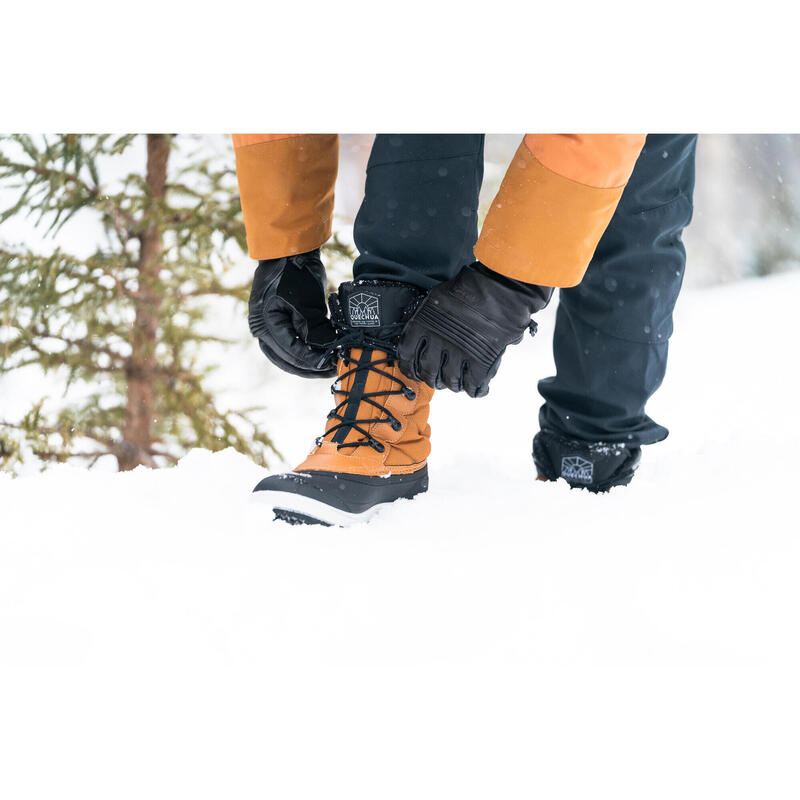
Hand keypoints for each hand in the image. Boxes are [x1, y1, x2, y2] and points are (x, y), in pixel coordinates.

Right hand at [248, 249, 336, 377]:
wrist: (288, 253)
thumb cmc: (296, 273)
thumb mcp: (306, 301)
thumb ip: (313, 328)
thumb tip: (325, 352)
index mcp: (265, 321)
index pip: (290, 349)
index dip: (310, 360)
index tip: (328, 364)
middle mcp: (262, 329)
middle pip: (285, 359)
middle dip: (309, 367)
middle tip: (330, 370)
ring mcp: (266, 329)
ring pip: (284, 358)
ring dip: (305, 365)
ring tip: (326, 369)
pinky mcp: (276, 327)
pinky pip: (287, 348)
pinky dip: (302, 354)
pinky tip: (318, 359)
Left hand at [397, 262, 552, 396]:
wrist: (499, 287)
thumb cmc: (470, 287)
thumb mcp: (437, 298)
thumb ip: (429, 318)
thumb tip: (423, 333)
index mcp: (423, 325)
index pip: (407, 355)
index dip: (409, 367)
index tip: (413, 371)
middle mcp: (437, 342)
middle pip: (428, 372)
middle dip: (432, 378)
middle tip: (438, 378)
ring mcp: (459, 353)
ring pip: (450, 381)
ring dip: (453, 385)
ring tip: (457, 383)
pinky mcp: (480, 361)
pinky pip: (473, 384)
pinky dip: (475, 390)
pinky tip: (476, 389)